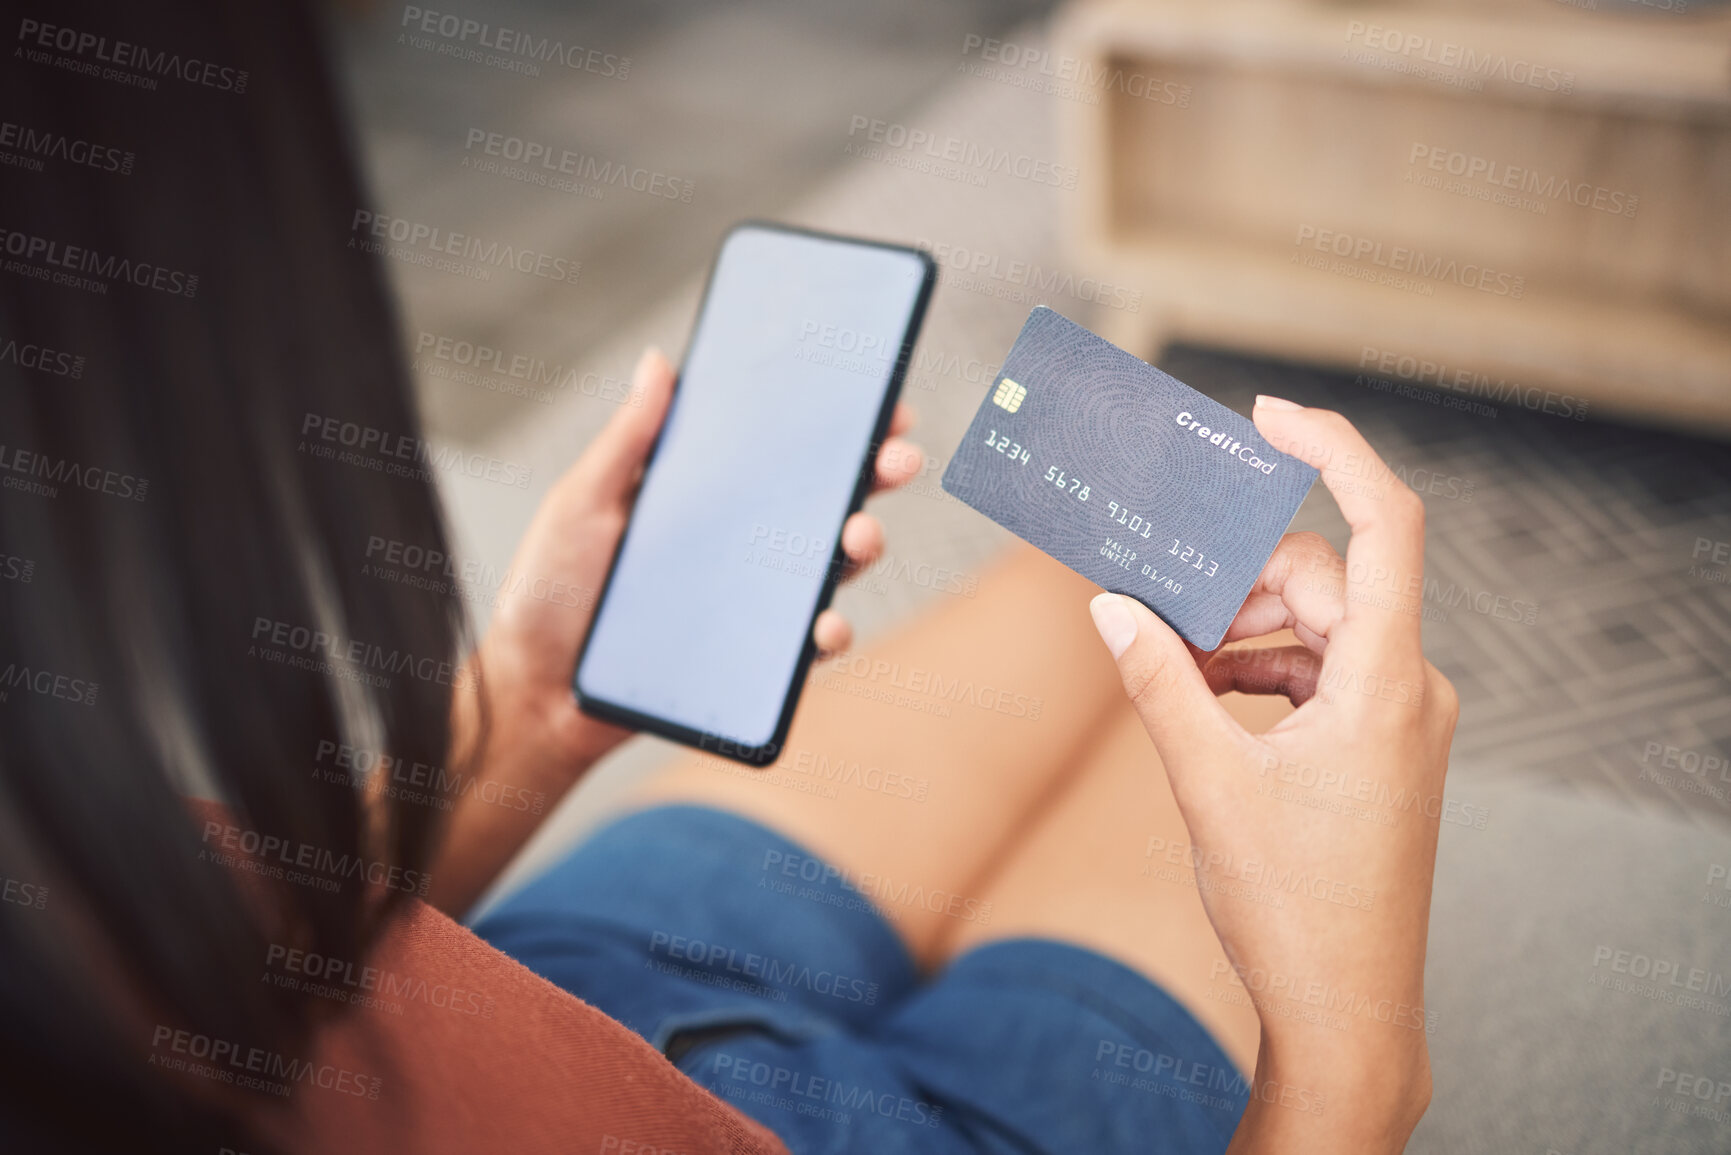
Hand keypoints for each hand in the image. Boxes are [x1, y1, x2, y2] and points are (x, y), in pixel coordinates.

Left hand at [430, 348, 923, 914]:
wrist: (533, 690)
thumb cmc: (548, 593)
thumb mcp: (582, 502)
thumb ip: (628, 438)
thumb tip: (660, 362)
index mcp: (708, 497)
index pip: (783, 452)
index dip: (836, 427)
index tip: (879, 403)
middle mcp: (741, 545)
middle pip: (825, 501)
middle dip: (874, 475)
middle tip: (897, 459)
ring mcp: (751, 603)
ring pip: (830, 568)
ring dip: (863, 547)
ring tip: (860, 536)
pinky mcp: (751, 659)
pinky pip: (806, 646)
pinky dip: (828, 634)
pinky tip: (825, 623)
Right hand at [1088, 397, 1457, 1152]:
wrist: (1347, 1009)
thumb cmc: (1293, 907)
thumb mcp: (1208, 783)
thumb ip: (1158, 682)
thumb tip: (1109, 606)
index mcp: (1386, 683)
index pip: (1385, 524)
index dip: (1333, 449)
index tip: (1267, 416)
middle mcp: (1408, 687)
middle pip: (1323, 579)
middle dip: (1235, 579)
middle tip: (1156, 602)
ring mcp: (1398, 717)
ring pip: (1316, 626)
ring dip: (1240, 629)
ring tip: (1168, 661)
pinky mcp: (1379, 745)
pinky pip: (1318, 671)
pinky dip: (1258, 668)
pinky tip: (1199, 693)